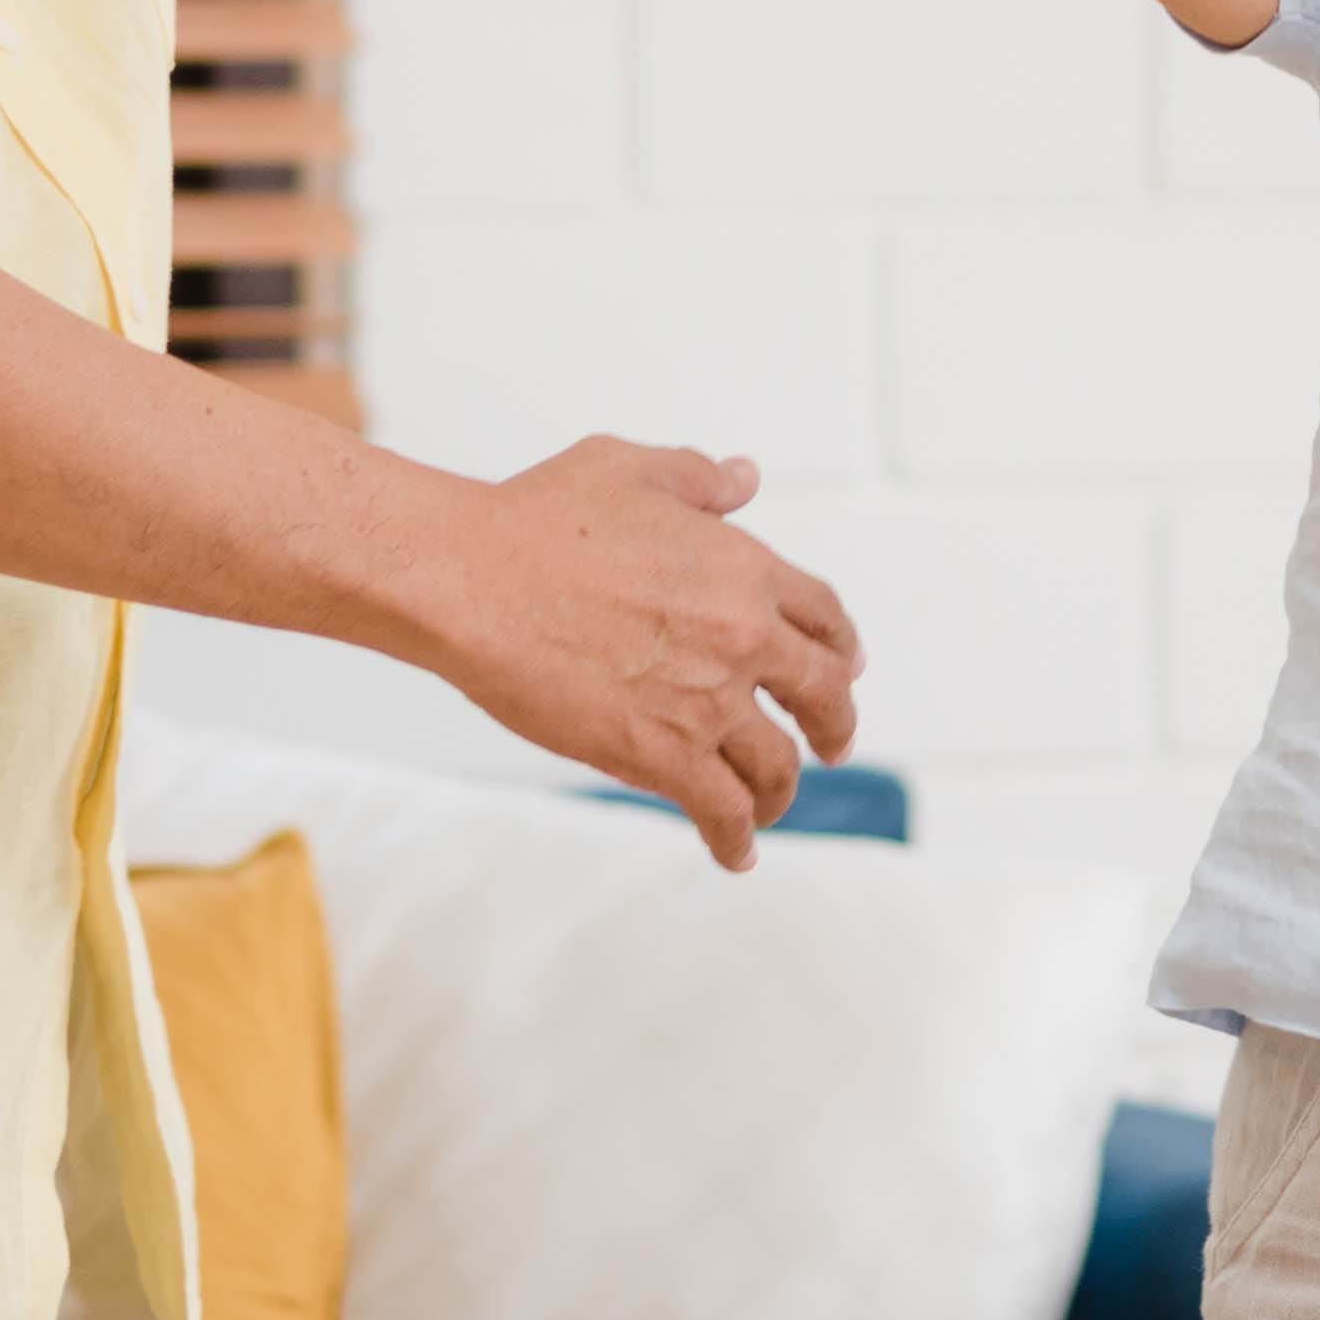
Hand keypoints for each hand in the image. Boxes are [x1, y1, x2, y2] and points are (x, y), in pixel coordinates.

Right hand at [407, 436, 864, 869]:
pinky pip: (723, 810)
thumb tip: (745, 479)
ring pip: (776, 764)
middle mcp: (743, 638)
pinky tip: (734, 850)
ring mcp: (707, 703)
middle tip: (832, 744)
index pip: (823, 616)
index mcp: (744, 568)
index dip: (840, 646)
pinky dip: (735, 837)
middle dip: (834, 725)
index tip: (843, 665)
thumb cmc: (538, 519)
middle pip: (822, 694)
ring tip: (772, 803)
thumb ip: (699, 480)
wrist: (476, 581)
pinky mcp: (661, 756)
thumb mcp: (631, 469)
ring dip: (781, 789)